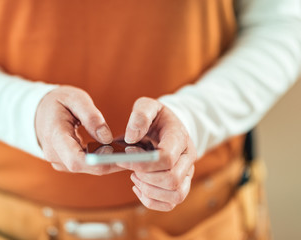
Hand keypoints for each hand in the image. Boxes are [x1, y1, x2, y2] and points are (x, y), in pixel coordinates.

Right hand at [35, 86, 123, 174]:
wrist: (38, 110)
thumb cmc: (58, 101)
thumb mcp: (75, 99)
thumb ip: (91, 116)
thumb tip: (107, 138)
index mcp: (55, 136)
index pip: (76, 160)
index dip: (99, 162)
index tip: (120, 156)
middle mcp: (55, 154)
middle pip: (86, 167)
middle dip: (111, 163)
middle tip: (135, 154)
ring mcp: (59, 161)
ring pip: (88, 169)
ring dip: (108, 162)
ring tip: (130, 152)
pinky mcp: (66, 162)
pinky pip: (86, 166)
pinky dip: (102, 160)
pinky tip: (118, 153)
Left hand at [119, 97, 196, 211]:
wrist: (168, 127)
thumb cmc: (156, 117)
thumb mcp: (147, 106)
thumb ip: (140, 115)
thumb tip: (131, 137)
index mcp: (180, 137)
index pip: (166, 158)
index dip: (143, 162)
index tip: (126, 155)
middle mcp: (188, 158)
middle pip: (172, 180)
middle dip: (146, 177)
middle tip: (130, 167)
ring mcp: (187, 174)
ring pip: (176, 196)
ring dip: (149, 190)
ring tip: (134, 176)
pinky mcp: (180, 186)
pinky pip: (170, 204)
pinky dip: (151, 201)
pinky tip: (138, 187)